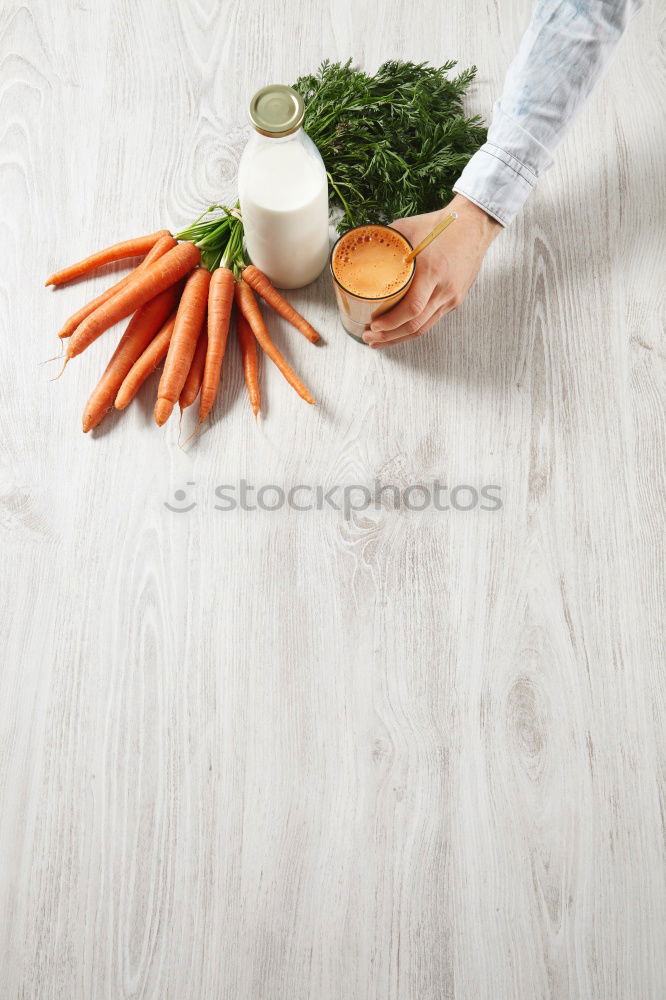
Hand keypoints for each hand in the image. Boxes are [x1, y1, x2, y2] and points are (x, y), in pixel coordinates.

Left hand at [363, 194, 502, 346]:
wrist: (474, 226)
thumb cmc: (441, 226)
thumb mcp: (408, 229)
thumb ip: (384, 241)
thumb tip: (357, 250)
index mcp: (432, 271)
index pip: (412, 308)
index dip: (391, 322)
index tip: (374, 325)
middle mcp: (444, 289)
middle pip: (416, 325)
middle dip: (390, 336)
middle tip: (370, 337)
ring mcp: (452, 297)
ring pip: (424, 327)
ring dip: (400, 337)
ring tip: (380, 340)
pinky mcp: (455, 300)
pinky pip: (432, 320)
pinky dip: (413, 328)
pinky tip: (400, 330)